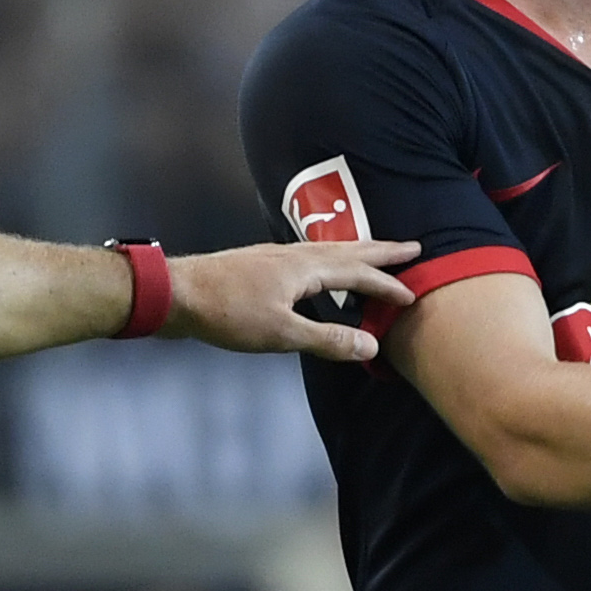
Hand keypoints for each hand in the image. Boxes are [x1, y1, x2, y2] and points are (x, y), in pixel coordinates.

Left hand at [165, 239, 420, 363]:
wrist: (177, 293)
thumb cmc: (227, 313)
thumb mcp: (282, 333)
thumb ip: (328, 338)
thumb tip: (372, 344)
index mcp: (306, 269)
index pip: (358, 276)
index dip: (387, 287)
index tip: (413, 294)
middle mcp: (296, 255)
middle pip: (349, 250)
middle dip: (381, 251)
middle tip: (412, 246)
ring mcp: (277, 256)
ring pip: (328, 249)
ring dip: (357, 251)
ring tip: (374, 252)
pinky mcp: (261, 263)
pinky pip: (310, 255)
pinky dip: (331, 258)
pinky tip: (320, 268)